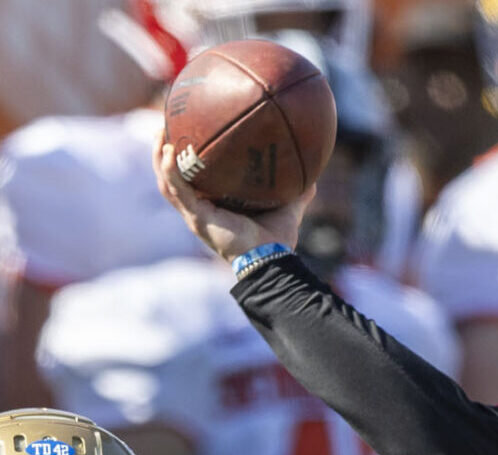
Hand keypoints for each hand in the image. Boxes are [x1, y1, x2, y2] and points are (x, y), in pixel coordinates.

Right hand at [151, 132, 313, 262]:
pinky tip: (169, 151)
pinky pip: (176, 190)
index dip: (185, 161)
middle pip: (172, 178)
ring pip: (167, 182)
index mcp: (215, 206)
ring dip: (160, 157)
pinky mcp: (196, 217)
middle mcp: (200, 210)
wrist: (272, 260)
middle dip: (164, 153)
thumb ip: (299, 194)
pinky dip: (170, 171)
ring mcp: (195, 214)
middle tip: (164, 127)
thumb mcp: (288, 209)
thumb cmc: (277, 241)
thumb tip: (315, 178)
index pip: (193, 180)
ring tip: (160, 134)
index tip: (185, 135)